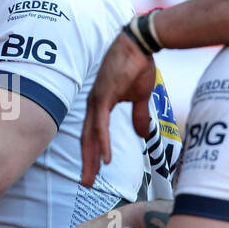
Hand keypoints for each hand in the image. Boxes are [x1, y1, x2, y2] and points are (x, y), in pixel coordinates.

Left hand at [80, 32, 156, 186]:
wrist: (140, 44)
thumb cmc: (139, 65)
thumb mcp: (140, 96)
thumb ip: (138, 116)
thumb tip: (141, 136)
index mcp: (100, 104)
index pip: (93, 133)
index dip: (92, 153)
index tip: (93, 171)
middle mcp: (94, 104)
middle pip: (87, 138)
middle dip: (87, 162)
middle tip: (87, 183)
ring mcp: (97, 100)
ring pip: (91, 135)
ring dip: (91, 159)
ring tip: (90, 178)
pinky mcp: (104, 96)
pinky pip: (101, 125)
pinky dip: (102, 143)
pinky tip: (104, 159)